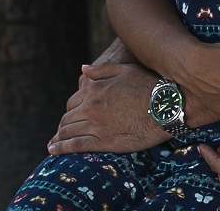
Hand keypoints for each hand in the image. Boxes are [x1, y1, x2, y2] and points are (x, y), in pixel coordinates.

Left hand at [48, 63, 170, 154]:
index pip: (72, 102)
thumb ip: (101, 70)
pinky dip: (62, 149)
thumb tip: (82, 69)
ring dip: (58, 139)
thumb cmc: (149, 86)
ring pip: (68, 132)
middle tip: (59, 135)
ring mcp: (97, 124)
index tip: (70, 119)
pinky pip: (76, 145)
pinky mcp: (104, 141)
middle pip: (68, 118)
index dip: (70, 112)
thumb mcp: (125, 70)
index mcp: (94, 89)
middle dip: (62, 127)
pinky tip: (53, 151)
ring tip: (52, 145)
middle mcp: (91, 106)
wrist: (167, 107)